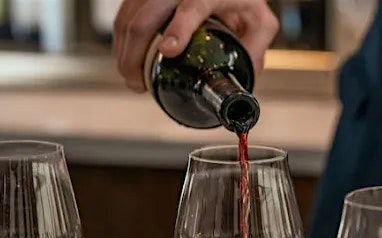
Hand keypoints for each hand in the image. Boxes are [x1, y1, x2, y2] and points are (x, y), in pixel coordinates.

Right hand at [113, 0, 278, 91]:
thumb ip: (256, 48)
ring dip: (124, 51)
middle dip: (135, 55)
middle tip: (138, 85)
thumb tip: (242, 80)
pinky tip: (127, 59)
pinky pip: (124, 14)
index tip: (167, 52)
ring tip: (133, 79)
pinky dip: (122, 40)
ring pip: (129, 16)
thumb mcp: (260, 22)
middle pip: (146, 16)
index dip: (179, 29)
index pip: (193, 5)